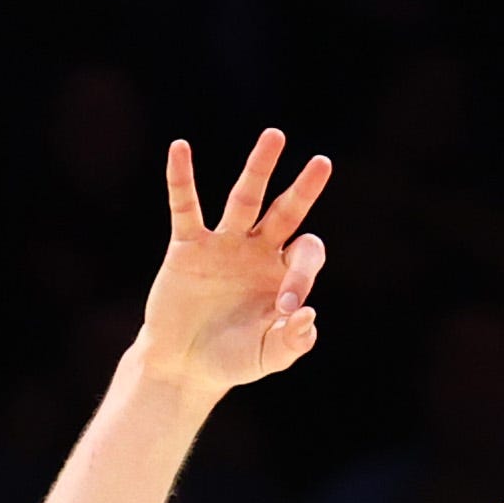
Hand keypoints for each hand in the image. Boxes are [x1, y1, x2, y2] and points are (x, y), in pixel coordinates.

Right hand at [135, 129, 333, 399]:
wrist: (184, 365)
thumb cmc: (231, 360)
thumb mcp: (267, 357)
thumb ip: (292, 342)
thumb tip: (308, 314)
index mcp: (283, 275)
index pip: (304, 257)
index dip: (301, 277)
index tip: (287, 311)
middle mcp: (258, 251)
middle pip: (287, 212)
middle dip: (305, 189)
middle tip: (323, 164)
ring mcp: (224, 245)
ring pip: (245, 198)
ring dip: (260, 168)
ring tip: (275, 137)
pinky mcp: (187, 246)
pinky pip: (185, 206)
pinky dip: (180, 178)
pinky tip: (180, 148)